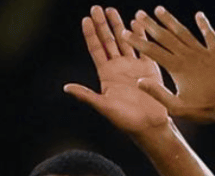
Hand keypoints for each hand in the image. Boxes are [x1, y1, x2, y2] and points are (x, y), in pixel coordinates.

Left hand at [64, 6, 169, 134]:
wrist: (149, 125)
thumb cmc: (125, 120)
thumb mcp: (104, 107)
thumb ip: (86, 95)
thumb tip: (66, 88)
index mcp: (106, 75)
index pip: (96, 49)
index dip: (90, 34)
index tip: (85, 19)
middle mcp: (118, 67)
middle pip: (108, 41)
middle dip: (102, 24)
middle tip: (96, 7)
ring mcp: (133, 66)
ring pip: (124, 41)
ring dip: (118, 25)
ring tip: (112, 9)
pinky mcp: (149, 67)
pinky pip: (144, 47)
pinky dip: (141, 34)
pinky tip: (137, 21)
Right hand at [122, 7, 214, 123]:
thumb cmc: (204, 109)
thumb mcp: (177, 107)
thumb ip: (158, 93)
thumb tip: (140, 82)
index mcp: (177, 68)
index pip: (152, 50)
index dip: (138, 41)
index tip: (126, 32)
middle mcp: (189, 56)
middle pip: (166, 37)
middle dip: (151, 25)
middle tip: (139, 14)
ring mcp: (204, 53)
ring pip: (184, 32)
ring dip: (170, 20)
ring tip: (159, 9)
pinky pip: (209, 36)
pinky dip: (204, 25)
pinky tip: (199, 15)